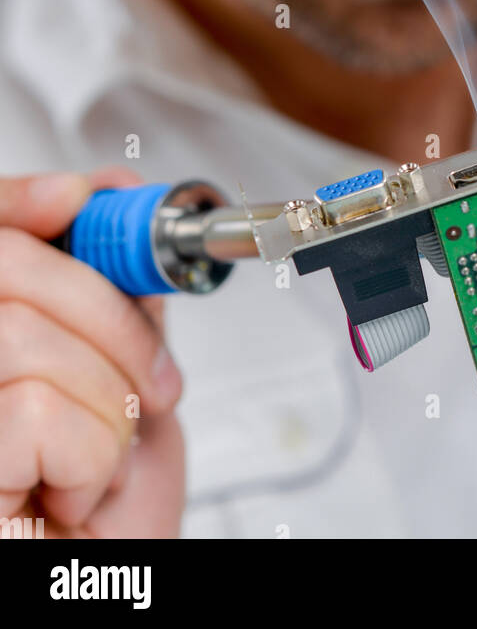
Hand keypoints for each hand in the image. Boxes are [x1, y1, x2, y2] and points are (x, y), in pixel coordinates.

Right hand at [0, 170, 185, 537]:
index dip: (18, 198)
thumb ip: (118, 298)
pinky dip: (88, 453)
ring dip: (107, 400)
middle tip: (153, 380)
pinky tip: (75, 495)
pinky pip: (31, 407)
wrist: (119, 596)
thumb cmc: (116, 523)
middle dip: (108, 310)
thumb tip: (118, 207)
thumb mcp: (131, 381)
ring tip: (103, 459)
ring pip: (20, 332)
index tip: (82, 197)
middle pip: (4, 263)